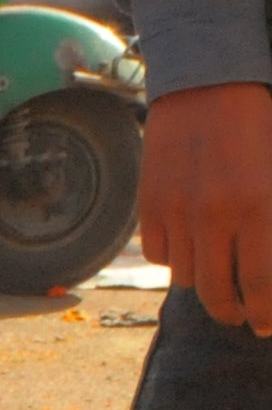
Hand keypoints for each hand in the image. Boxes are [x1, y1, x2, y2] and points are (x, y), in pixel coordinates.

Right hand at [139, 80, 271, 333]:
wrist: (209, 84)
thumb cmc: (259, 128)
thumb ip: (270, 226)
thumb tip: (265, 275)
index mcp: (260, 207)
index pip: (261, 286)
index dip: (266, 314)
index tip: (267, 325)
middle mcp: (215, 216)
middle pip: (219, 294)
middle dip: (234, 312)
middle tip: (245, 315)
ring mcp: (177, 212)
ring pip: (187, 277)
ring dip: (204, 280)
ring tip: (217, 268)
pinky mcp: (149, 205)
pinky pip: (160, 254)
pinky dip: (174, 255)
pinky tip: (190, 240)